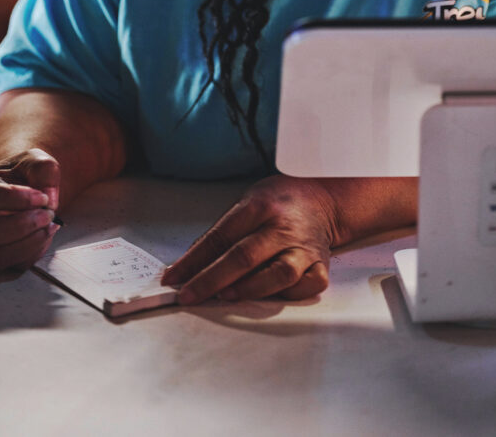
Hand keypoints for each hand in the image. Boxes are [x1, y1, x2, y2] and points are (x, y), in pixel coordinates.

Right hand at [0, 148, 60, 270]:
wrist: (29, 189)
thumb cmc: (25, 175)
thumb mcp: (36, 161)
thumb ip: (43, 170)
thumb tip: (48, 199)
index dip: (13, 198)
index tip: (41, 197)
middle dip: (21, 226)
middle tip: (47, 214)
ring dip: (29, 242)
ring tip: (49, 225)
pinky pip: (12, 266)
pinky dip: (34, 252)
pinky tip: (44, 235)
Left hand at [161, 176, 337, 303]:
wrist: (321, 198)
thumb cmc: (278, 202)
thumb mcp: (246, 203)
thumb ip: (221, 234)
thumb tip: (188, 266)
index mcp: (259, 206)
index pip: (221, 236)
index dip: (194, 260)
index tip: (174, 278)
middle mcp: (282, 226)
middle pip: (245, 256)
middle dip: (211, 280)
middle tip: (189, 295)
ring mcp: (304, 247)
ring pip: (279, 274)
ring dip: (249, 289)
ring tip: (225, 297)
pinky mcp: (321, 264)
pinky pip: (308, 286)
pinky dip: (289, 296)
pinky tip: (270, 297)